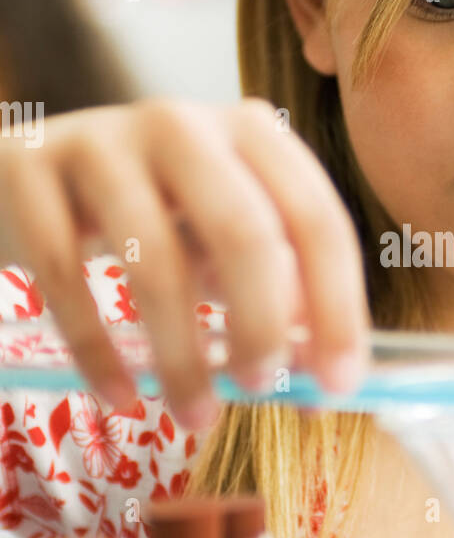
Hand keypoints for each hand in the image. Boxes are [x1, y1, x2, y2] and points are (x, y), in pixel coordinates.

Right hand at [0, 98, 370, 426]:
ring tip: (196, 414)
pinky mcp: (30, 167)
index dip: (337, 306)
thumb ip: (275, 294)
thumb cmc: (152, 214)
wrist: (29, 174)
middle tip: (261, 391)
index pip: (316, 218)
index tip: (340, 384)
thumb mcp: (220, 240)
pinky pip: (68, 277)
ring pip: (155, 262)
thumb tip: (322, 378)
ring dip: (182, 357)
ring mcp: (102, 140)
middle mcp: (183, 123)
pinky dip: (99, 353)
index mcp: (251, 131)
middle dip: (261, 326)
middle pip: (244, 231)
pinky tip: (120, 398)